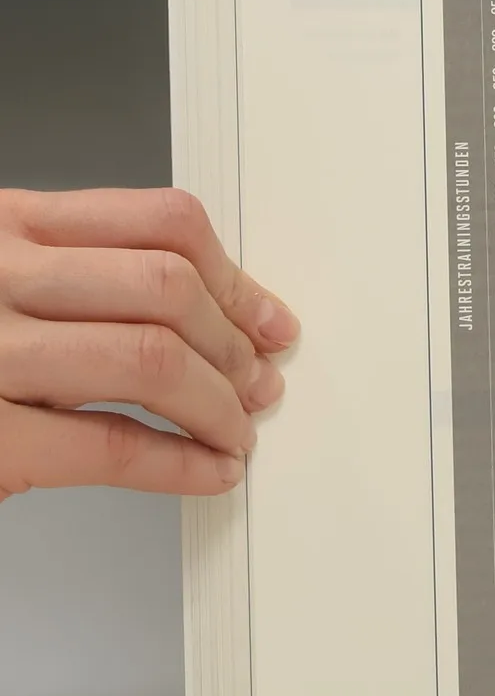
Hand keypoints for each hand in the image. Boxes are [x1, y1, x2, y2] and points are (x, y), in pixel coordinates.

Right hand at [0, 188, 298, 502]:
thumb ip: (75, 276)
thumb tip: (209, 312)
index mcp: (4, 224)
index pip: (161, 222)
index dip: (236, 279)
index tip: (269, 320)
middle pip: (168, 289)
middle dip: (234, 345)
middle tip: (257, 385)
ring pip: (153, 359)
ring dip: (218, 406)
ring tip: (234, 432)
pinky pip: (110, 444)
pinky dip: (179, 464)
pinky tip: (205, 472)